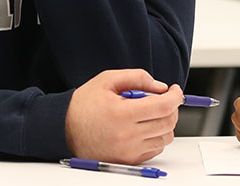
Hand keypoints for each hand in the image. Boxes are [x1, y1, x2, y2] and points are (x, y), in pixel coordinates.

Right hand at [64, 69, 182, 164]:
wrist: (63, 128)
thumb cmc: (84, 104)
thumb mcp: (108, 80)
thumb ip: (137, 78)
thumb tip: (161, 87)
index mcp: (122, 114)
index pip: (164, 106)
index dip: (176, 96)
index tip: (175, 90)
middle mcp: (127, 136)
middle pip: (168, 122)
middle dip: (172, 107)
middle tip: (164, 99)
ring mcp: (128, 151)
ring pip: (166, 137)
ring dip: (165, 123)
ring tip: (150, 113)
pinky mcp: (128, 160)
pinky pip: (156, 149)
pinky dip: (156, 137)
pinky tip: (143, 127)